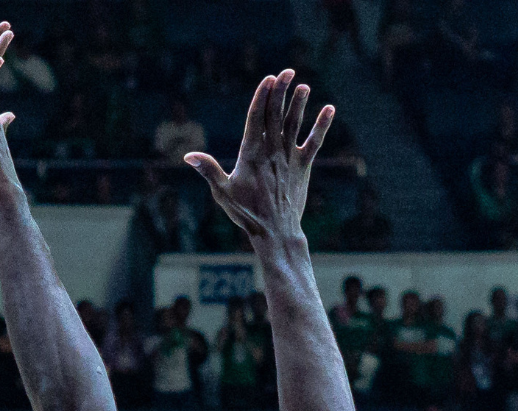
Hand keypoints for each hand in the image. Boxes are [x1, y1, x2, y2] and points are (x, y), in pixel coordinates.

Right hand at [185, 69, 333, 240]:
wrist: (275, 231)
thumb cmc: (246, 213)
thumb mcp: (222, 192)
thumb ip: (208, 170)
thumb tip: (188, 156)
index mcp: (251, 154)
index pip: (256, 118)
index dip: (262, 96)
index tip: (269, 79)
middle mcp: (272, 151)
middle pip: (275, 115)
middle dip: (280, 92)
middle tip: (286, 72)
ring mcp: (289, 157)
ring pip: (295, 124)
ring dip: (299, 104)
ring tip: (304, 86)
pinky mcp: (303, 166)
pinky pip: (314, 142)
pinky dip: (322, 126)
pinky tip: (329, 109)